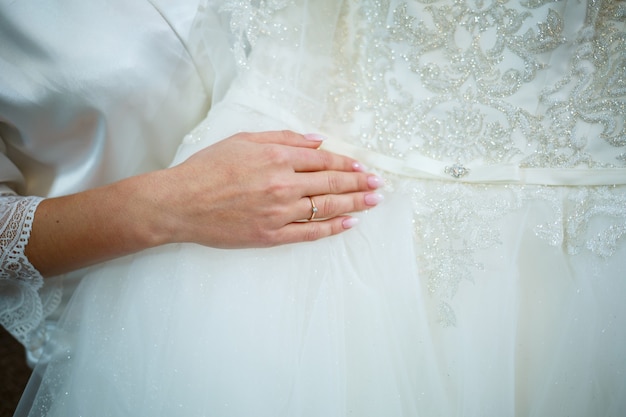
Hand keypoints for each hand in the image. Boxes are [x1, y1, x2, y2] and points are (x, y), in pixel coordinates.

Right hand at [154, 130, 382, 247]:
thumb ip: (283, 138)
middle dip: (359, 183)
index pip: (323, 160)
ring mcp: (279, 212)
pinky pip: (309, 232)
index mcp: (276, 158)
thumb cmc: (207, 168)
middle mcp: (283, 184)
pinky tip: (349, 223)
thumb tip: (316, 140)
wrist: (180, 203)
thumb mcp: (242, 140)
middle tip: (378, 185)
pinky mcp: (271, 235)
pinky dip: (332, 228)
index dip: (346, 163)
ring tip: (373, 202)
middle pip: (331, 182)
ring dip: (353, 204)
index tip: (362, 166)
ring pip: (326, 207)